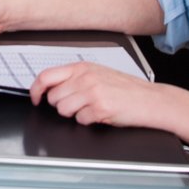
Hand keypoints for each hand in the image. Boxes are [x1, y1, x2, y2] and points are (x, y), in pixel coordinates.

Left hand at [31, 62, 171, 126]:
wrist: (152, 100)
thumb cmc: (128, 89)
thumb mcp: (99, 74)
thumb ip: (76, 77)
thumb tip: (53, 87)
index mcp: (82, 67)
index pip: (46, 76)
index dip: (35, 90)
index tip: (35, 99)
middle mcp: (85, 78)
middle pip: (53, 98)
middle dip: (62, 106)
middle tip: (79, 105)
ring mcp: (92, 93)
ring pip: (64, 110)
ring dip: (75, 114)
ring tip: (91, 110)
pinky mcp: (100, 108)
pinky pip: (80, 120)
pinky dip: (89, 121)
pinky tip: (101, 115)